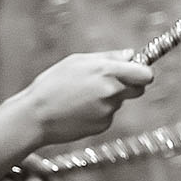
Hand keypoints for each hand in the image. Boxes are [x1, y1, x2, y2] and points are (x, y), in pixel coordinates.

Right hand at [3, 50, 152, 149]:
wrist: (36, 116)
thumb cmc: (52, 84)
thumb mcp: (77, 61)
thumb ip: (108, 57)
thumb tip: (131, 54)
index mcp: (107, 71)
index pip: (145, 74)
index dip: (142, 73)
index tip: (136, 72)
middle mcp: (112, 91)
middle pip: (139, 90)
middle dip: (131, 86)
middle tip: (110, 83)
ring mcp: (108, 110)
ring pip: (119, 102)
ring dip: (108, 99)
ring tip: (81, 97)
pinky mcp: (103, 125)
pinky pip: (108, 115)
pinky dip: (98, 112)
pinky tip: (79, 110)